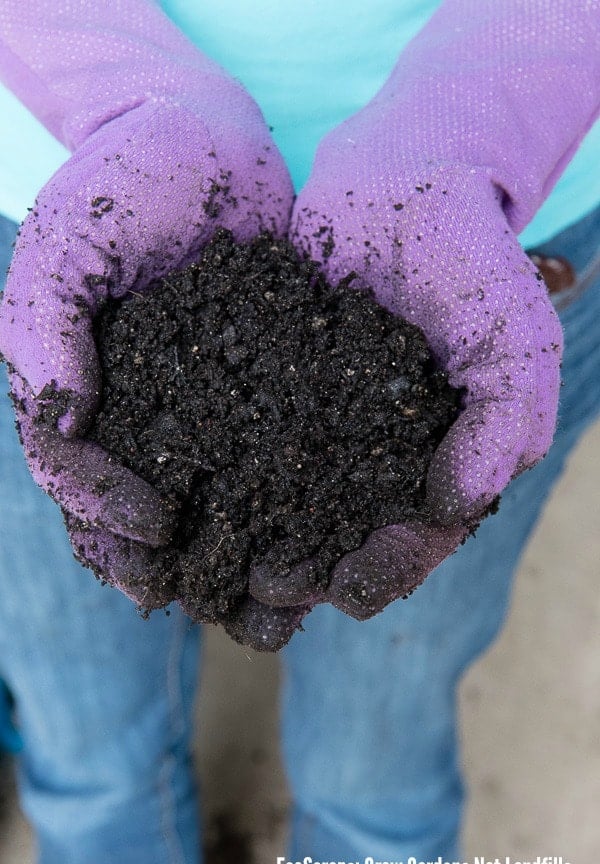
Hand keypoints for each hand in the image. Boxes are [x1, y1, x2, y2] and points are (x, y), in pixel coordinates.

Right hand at [0, 3, 293, 610]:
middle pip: (132, 514)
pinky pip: (269, 464)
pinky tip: (317, 547)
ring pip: (204, 506)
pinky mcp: (262, 395)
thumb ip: (45, 325)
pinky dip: (286, 512)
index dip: (104, 511)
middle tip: (201, 603)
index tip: (154, 526)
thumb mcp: (68, 243)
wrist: (205, 140)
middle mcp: (135, 418)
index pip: (74, 473)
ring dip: (228, 564)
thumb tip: (64, 415)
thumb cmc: (124, 183)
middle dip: (162, 566)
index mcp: (77, 393)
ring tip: (268, 610)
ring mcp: (198, 413)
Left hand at [248, 0, 598, 618]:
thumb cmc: (468, 257)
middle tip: (268, 592)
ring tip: (221, 576)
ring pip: (291, 505)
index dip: (389, 570)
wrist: (398, 180)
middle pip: (347, 536)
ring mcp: (324, 425)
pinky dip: (223, 480)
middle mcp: (381, 454)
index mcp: (445, 457)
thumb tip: (457, 505)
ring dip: (258, 545)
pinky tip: (190, 505)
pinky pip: (246, 445)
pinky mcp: (273, 389)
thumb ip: (502, 422)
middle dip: (311, 573)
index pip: (421, 536)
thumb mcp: (510, 337)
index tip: (349, 591)